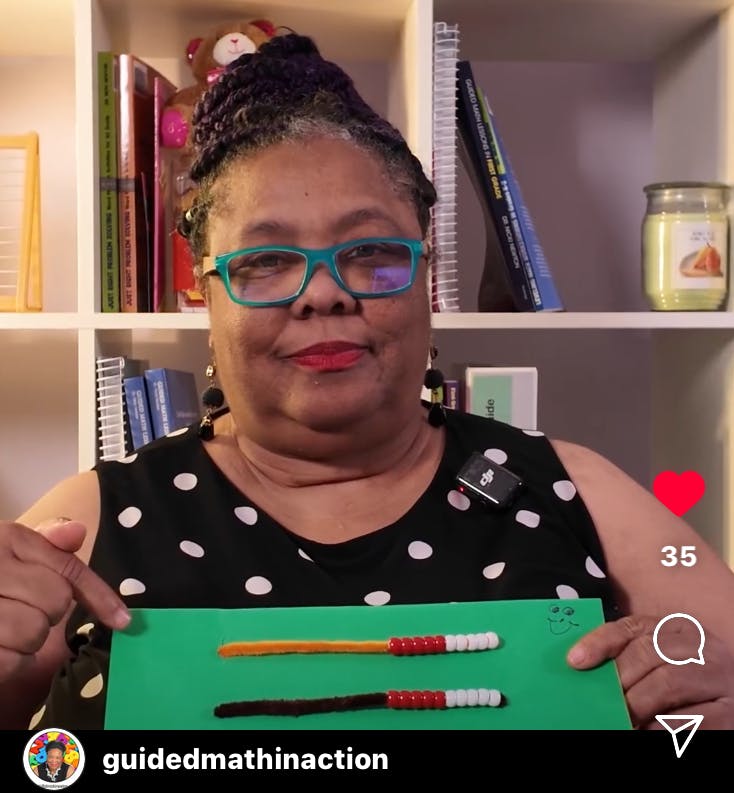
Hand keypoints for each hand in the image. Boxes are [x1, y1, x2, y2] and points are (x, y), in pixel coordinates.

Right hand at [0, 518, 130, 683]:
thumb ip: (48, 546)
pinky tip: (0, 647)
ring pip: (35, 632)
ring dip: (27, 640)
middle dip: (48, 614)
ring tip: (6, 629)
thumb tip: (77, 531)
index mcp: (9, 538)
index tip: (123, 620)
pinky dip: (11, 661)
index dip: (100, 596)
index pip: (68, 569)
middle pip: (56, 601)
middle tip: (23, 611)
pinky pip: (12, 661)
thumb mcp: (14, 552)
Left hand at [567, 614, 733, 728]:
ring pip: (667, 683)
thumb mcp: (659, 657)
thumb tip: (582, 666)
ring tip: (620, 719)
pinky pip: (690, 719)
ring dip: (637, 704)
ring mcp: (717, 677)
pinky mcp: (729, 711)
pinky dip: (663, 727)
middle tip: (598, 702)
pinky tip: (646, 730)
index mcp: (677, 627)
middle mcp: (699, 646)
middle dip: (618, 680)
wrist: (729, 694)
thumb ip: (627, 655)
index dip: (600, 642)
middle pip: (647, 654)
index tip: (574, 661)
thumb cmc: (686, 678)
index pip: (632, 628)